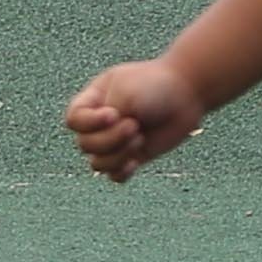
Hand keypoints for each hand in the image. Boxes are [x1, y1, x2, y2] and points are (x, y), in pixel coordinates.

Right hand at [68, 57, 204, 181]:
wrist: (188, 93)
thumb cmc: (156, 86)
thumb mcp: (127, 93)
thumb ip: (105, 118)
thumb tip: (101, 149)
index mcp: (92, 101)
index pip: (73, 120)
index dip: (89, 123)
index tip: (114, 114)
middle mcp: (99, 123)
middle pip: (85, 144)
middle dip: (109, 138)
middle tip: (135, 126)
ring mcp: (115, 141)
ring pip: (98, 163)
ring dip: (117, 154)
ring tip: (140, 139)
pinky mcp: (132, 156)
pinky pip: (114, 176)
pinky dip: (121, 172)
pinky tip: (135, 163)